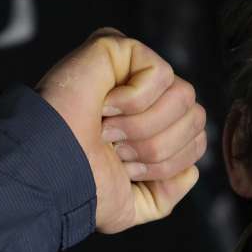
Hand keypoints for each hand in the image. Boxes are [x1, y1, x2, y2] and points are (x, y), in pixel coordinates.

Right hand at [36, 29, 206, 233]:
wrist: (53, 171)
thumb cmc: (81, 186)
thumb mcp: (131, 204)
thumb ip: (164, 195)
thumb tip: (191, 173)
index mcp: (150, 126)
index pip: (198, 139)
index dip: (170, 163)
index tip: (125, 167)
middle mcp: (145, 94)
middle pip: (197, 117)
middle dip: (158, 147)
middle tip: (115, 149)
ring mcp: (132, 68)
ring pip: (184, 96)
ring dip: (145, 126)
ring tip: (108, 130)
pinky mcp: (119, 47)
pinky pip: (160, 74)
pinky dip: (134, 100)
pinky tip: (104, 106)